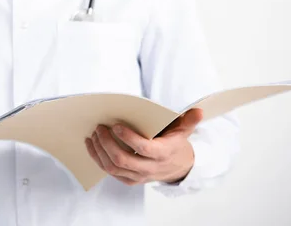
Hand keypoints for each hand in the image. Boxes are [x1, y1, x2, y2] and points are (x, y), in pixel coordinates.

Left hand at [85, 108, 202, 185]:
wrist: (177, 168)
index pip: (143, 148)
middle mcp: (149, 168)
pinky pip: (110, 172)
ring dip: (99, 151)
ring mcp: (138, 176)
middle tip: (99, 128)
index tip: (116, 125)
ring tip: (93, 135)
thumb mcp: (183, 132)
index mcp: (162, 154)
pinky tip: (91, 145)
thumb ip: (188, 121)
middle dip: (107, 143)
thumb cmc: (175, 144)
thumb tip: (198, 111)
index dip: (128, 138)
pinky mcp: (129, 180)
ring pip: (113, 167)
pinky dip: (98, 158)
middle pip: (123, 160)